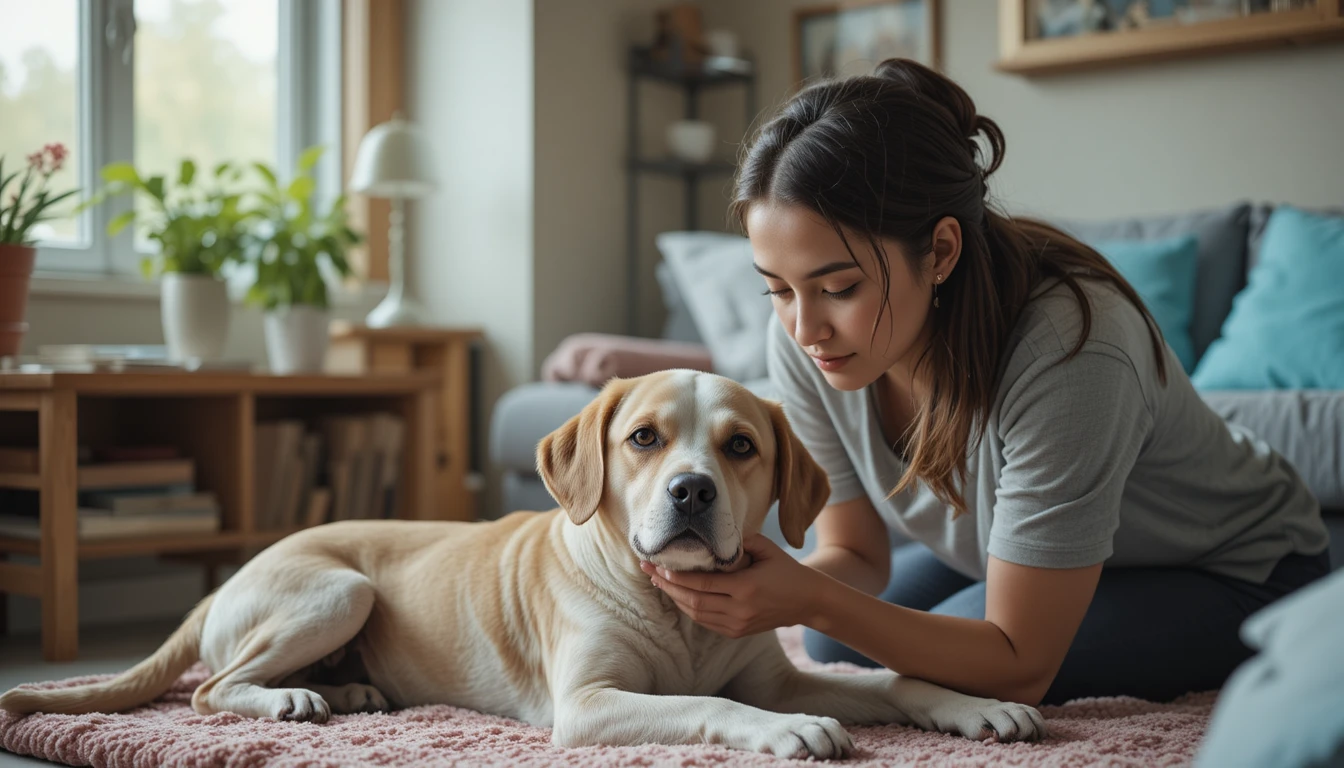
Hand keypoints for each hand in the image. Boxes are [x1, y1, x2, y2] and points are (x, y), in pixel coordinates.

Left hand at [639, 534, 818, 637]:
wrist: (807, 601)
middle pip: (693, 601)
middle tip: (649, 572)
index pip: (702, 584)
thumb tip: (711, 534)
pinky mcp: (737, 632)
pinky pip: (705, 622)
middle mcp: (739, 610)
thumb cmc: (786, 570)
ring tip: (658, 582)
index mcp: (746, 588)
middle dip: (668, 587)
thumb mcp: (767, 548)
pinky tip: (678, 595)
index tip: (659, 566)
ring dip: (675, 599)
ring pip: (696, 614)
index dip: (678, 577)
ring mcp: (737, 625)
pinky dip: (689, 609)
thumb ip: (741, 540)